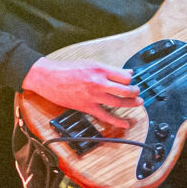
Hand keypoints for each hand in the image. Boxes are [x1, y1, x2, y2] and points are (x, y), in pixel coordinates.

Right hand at [21, 58, 140, 129]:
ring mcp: (93, 96)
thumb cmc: (66, 70)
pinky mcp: (87, 107)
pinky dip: (118, 121)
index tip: (132, 82)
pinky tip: (125, 123)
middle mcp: (98, 82)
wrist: (48, 78)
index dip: (131, 80)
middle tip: (138, 93)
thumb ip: (109, 69)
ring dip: (131, 104)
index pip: (125, 77)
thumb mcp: (90, 63)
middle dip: (135, 92)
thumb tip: (125, 73)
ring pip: (119, 102)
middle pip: (126, 90)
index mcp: (100, 69)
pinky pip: (106, 116)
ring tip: (137, 103)